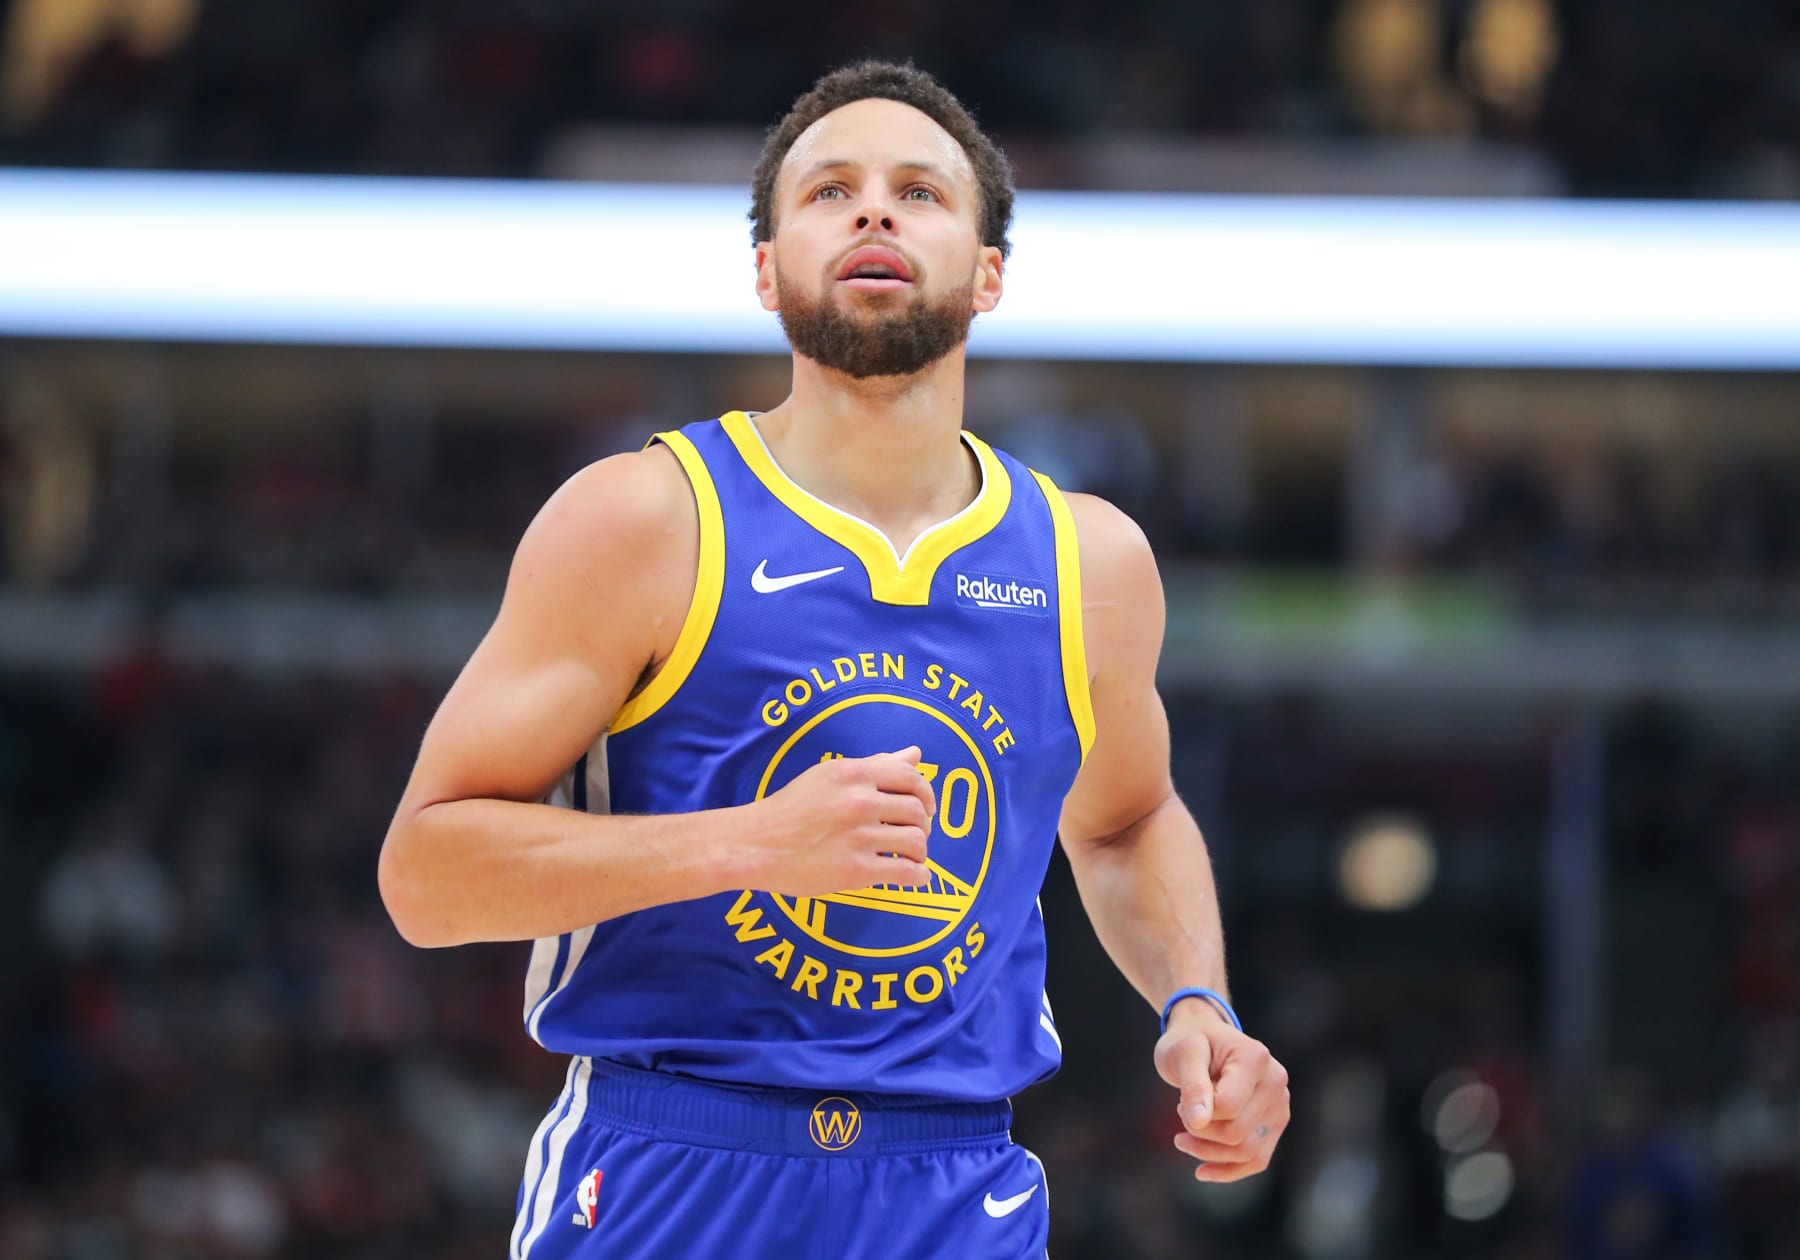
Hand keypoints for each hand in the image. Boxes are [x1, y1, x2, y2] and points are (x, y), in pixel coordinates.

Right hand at [749, 746, 935, 895]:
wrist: (755, 845)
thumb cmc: (791, 809)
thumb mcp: (830, 776)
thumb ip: (876, 765)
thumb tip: (914, 753)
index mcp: (852, 773)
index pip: (911, 777)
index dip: (926, 793)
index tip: (925, 807)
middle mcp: (859, 801)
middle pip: (918, 811)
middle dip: (923, 826)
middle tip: (914, 835)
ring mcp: (858, 837)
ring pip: (916, 842)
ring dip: (920, 852)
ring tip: (910, 857)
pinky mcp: (855, 871)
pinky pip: (905, 873)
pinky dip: (918, 876)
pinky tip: (915, 876)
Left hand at [1154, 999, 1289, 1181]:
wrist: (1202, 1038)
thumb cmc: (1190, 1043)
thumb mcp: (1183, 1054)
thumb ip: (1192, 1086)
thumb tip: (1198, 1122)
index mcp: (1256, 1058)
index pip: (1227, 1107)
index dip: (1198, 1114)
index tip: (1179, 1101)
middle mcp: (1276, 1082)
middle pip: (1237, 1133)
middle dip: (1200, 1133)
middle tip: (1179, 1113)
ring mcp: (1279, 1105)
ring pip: (1248, 1152)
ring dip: (1209, 1154)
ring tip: (1183, 1138)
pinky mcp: (1275, 1124)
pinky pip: (1257, 1160)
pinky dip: (1229, 1170)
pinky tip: (1202, 1171)